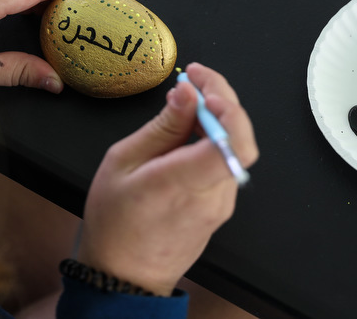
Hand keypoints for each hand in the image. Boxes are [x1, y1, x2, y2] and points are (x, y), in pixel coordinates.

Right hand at [77, 63, 258, 295]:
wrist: (125, 277)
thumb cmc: (115, 223)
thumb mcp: (122, 163)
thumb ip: (162, 126)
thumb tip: (187, 93)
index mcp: (184, 183)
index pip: (233, 143)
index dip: (227, 106)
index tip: (202, 86)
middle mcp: (212, 195)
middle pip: (241, 138)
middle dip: (223, 97)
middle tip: (195, 78)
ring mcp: (221, 203)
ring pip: (236, 148)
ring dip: (220, 116)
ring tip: (190, 97)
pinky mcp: (221, 206)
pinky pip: (226, 162)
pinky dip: (216, 138)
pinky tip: (194, 127)